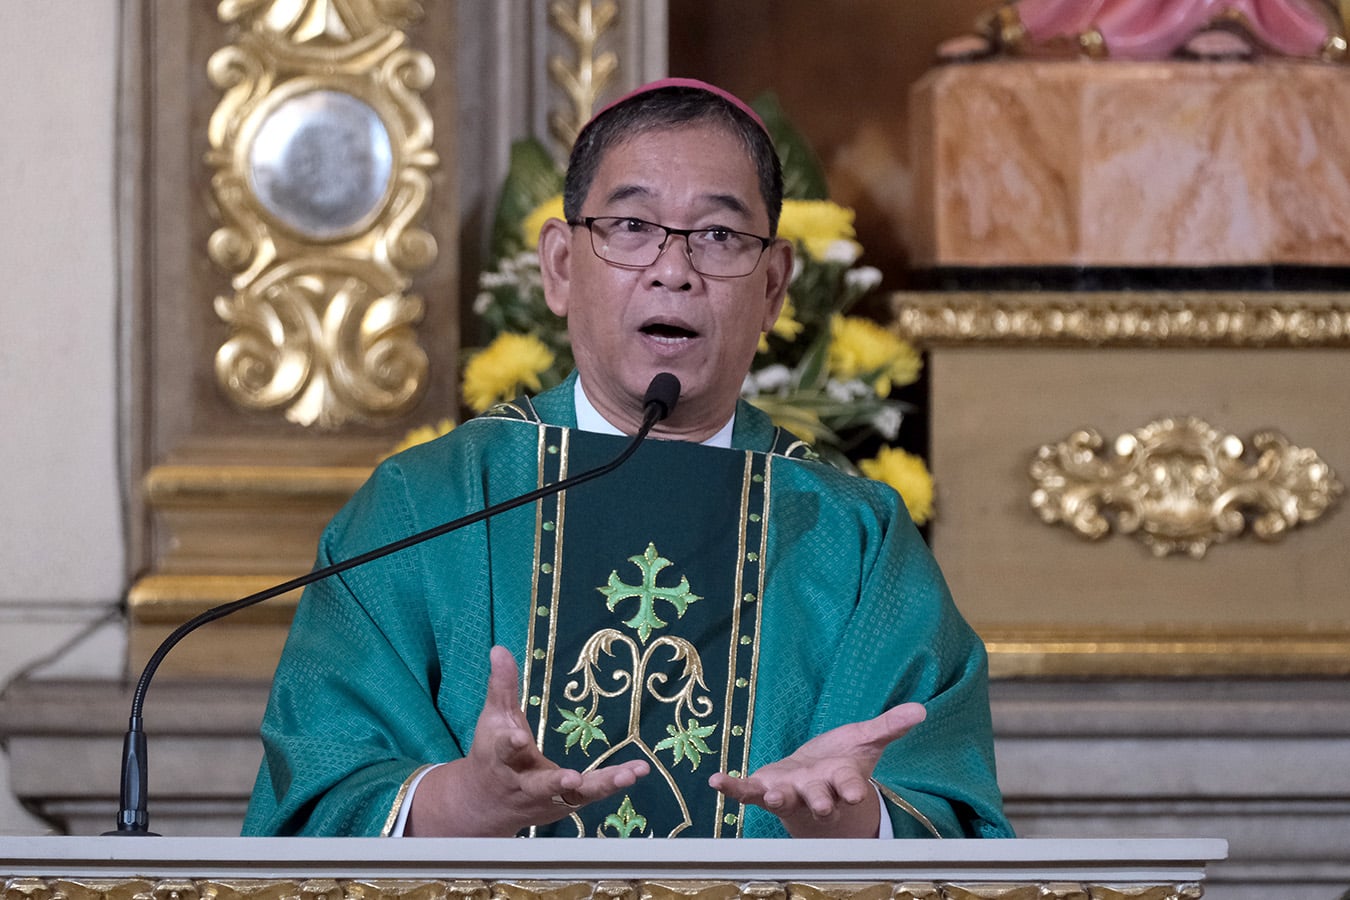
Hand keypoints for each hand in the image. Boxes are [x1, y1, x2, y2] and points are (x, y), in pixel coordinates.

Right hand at [407, 645, 649, 835]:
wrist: (488, 805)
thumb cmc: (493, 755)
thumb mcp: (495, 718)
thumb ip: (502, 686)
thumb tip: (499, 648)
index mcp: (503, 759)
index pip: (505, 750)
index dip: (510, 744)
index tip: (518, 738)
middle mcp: (526, 783)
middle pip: (542, 785)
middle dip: (556, 782)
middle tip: (573, 779)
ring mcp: (548, 798)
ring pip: (575, 795)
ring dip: (602, 786)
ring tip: (627, 775)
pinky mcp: (566, 804)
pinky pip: (592, 794)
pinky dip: (614, 783)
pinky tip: (637, 771)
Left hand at [708, 702, 925, 837]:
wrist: (814, 785)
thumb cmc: (840, 764)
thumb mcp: (865, 742)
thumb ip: (888, 726)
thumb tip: (920, 710)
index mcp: (842, 780)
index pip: (851, 787)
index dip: (852, 790)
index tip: (854, 793)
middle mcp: (816, 792)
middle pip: (820, 798)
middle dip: (821, 801)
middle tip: (825, 805)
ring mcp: (789, 793)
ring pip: (785, 799)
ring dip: (778, 798)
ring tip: (770, 796)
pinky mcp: (765, 790)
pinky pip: (747, 792)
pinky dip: (732, 788)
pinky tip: (716, 782)